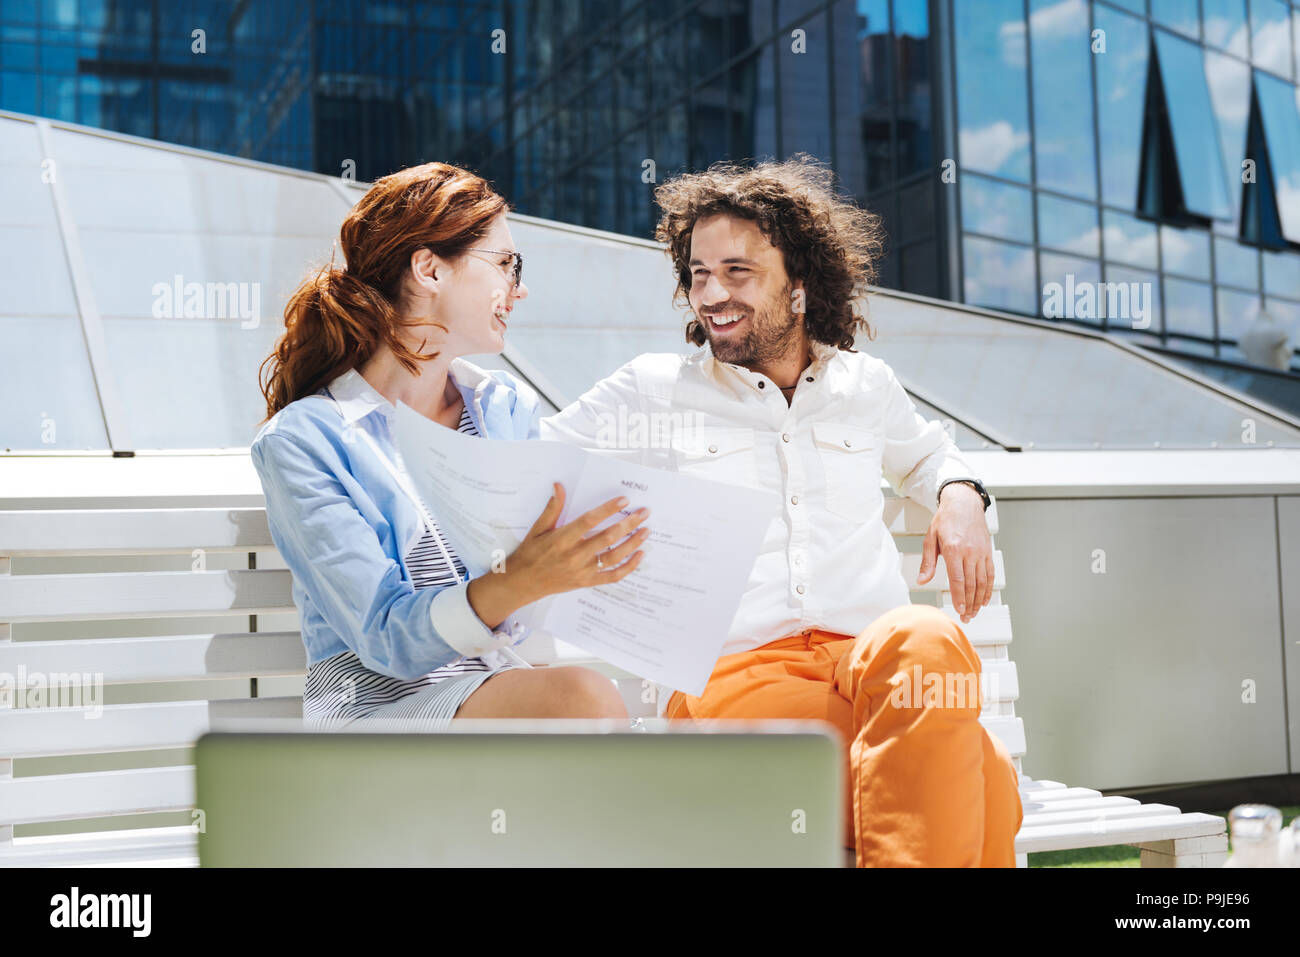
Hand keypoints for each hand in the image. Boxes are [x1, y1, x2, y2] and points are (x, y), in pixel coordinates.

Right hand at [467, 483, 648, 627]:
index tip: (624, 500)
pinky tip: (639, 556)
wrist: (521, 583)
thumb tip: (559, 486)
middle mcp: (574, 556)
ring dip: (632, 544)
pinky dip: (628, 568)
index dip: (608, 510)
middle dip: (628, 524)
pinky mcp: (586, 582)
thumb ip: (552, 508)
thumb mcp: (537, 529)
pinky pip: (612, 577)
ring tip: (646, 531)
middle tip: (644, 513)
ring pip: (613, 557)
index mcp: (561, 539)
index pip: (589, 521)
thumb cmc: (530, 554)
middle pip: (607, 538)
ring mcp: (582, 571)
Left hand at [916, 483, 992, 624]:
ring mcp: (981, 552)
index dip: (959, 597)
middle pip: (971, 584)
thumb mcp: (930, 538)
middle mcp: (969, 552)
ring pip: (982, 582)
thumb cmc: (945, 519)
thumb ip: (927, 562)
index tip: (959, 610)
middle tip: (966, 617)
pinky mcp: (987, 552)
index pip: (957, 579)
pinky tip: (984, 599)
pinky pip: (990, 574)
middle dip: (969, 604)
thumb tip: (921, 580)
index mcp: (953, 549)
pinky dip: (988, 588)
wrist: (964, 503)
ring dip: (978, 600)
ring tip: (974, 612)